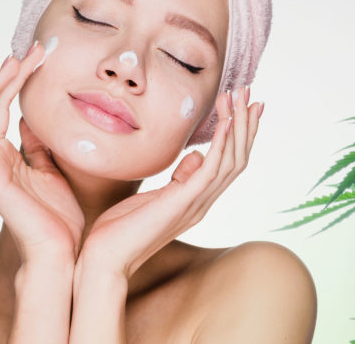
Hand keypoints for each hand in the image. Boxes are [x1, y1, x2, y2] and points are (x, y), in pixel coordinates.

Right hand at [0, 43, 84, 262]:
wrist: (62, 252)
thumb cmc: (61, 217)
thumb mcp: (54, 170)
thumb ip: (39, 146)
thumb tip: (33, 121)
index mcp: (8, 155)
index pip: (2, 108)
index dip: (12, 80)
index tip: (31, 54)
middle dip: (1, 74)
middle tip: (20, 48)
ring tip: (3, 58)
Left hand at [78, 85, 262, 277]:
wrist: (104, 261)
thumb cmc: (120, 231)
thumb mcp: (152, 197)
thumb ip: (177, 179)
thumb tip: (194, 156)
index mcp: (197, 199)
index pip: (229, 163)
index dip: (240, 134)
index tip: (244, 105)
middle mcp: (203, 202)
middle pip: (238, 159)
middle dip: (246, 124)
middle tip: (250, 93)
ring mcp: (196, 204)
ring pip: (231, 162)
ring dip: (238, 126)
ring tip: (239, 97)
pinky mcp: (183, 204)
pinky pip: (211, 170)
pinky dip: (222, 144)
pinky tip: (226, 122)